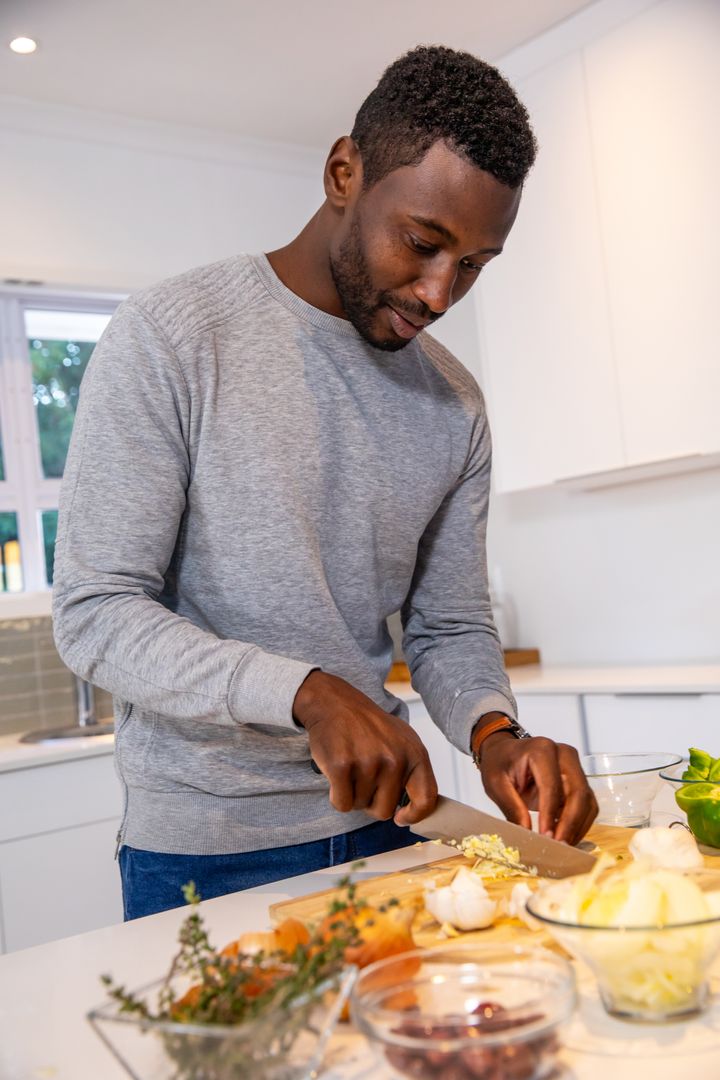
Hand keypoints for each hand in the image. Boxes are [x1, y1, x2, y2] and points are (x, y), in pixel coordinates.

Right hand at [293, 671, 437, 825]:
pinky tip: (337, 775)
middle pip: (384, 811)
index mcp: (415, 754)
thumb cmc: (369, 727)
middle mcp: (395, 759)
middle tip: (363, 780)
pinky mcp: (341, 766)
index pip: (426, 799)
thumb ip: (414, 772)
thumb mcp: (403, 742)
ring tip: (351, 768)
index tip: (400, 817)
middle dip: (370, 802)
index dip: (414, 815)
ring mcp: (368, 762)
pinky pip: (341, 803)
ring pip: (360, 806)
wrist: (336, 703)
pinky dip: (336, 796)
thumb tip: (418, 810)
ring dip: (352, 794)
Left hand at [477, 731, 597, 843]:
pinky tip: (565, 837)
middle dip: (570, 824)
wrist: (504, 752)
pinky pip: (587, 805)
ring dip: (577, 826)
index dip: (550, 814)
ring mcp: (574, 767)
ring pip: (587, 801)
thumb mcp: (496, 784)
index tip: (545, 836)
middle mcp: (564, 755)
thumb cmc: (499, 763)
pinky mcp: (578, 781)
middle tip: (559, 847)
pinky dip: (579, 824)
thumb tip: (527, 833)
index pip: (552, 786)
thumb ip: (512, 807)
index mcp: (541, 750)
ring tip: (562, 846)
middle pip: (578, 792)